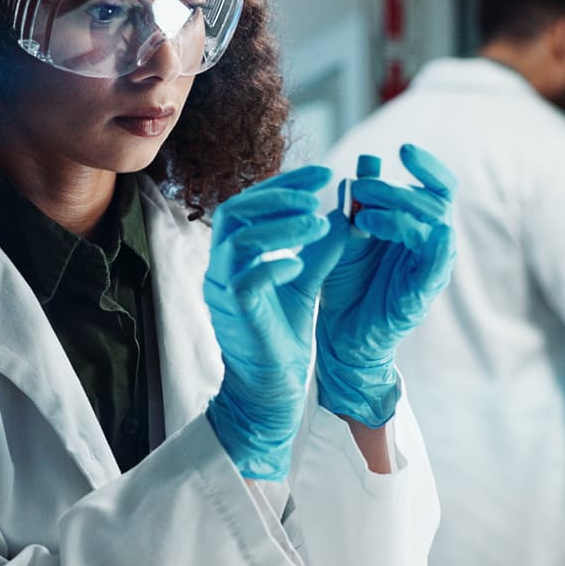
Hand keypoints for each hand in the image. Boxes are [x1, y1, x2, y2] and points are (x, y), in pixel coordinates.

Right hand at [204, 166, 344, 479]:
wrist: (269, 391)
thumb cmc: (280, 337)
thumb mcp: (303, 284)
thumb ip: (317, 252)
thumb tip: (344, 216)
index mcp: (233, 258)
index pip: (248, 206)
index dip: (284, 185)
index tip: (324, 174)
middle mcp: (220, 270)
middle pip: (234, 214)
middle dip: (276, 197)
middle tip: (316, 193)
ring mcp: (223, 293)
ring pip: (238, 242)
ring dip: (279, 226)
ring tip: (316, 220)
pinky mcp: (236, 316)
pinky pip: (247, 282)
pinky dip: (273, 265)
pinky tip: (299, 262)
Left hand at [315, 144, 456, 427]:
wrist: (339, 335)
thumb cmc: (346, 283)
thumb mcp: (348, 233)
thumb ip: (360, 200)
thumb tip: (368, 159)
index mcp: (417, 226)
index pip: (438, 186)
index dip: (427, 164)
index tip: (402, 148)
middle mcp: (431, 243)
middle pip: (434, 200)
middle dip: (395, 189)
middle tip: (359, 187)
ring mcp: (430, 268)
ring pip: (433, 225)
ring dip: (399, 212)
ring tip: (361, 218)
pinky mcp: (423, 293)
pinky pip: (438, 264)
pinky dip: (436, 246)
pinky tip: (421, 232)